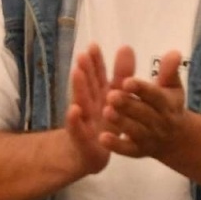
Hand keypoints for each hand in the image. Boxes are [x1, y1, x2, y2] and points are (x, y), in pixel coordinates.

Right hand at [63, 44, 113, 175]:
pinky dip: (74, 120)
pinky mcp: (81, 140)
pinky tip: (74, 110)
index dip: (96, 62)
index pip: (98, 76)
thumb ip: (122, 74)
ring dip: (79, 89)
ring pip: (82, 103)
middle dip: (86, 71)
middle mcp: (90, 105)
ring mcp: (85, 122)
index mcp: (100, 95)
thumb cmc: (102, 121)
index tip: (93, 46)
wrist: (88, 153)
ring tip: (77, 73)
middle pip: (88, 86)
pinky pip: (78, 130)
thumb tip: (127, 46)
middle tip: (83, 55)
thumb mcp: (115, 97)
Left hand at [99, 47, 187, 159]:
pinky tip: (102, 138)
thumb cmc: (169, 105)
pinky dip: (116, 146)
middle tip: (111, 96)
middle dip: (127, 105)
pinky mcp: (138, 152)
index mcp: (167, 104)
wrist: (177, 140)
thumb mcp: (172, 88)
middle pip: (143, 114)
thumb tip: (174, 52)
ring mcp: (149, 138)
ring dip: (121, 122)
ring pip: (135, 131)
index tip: (127, 81)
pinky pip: (127, 150)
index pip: (154, 96)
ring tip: (106, 111)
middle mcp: (159, 122)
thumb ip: (169, 71)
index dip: (142, 89)